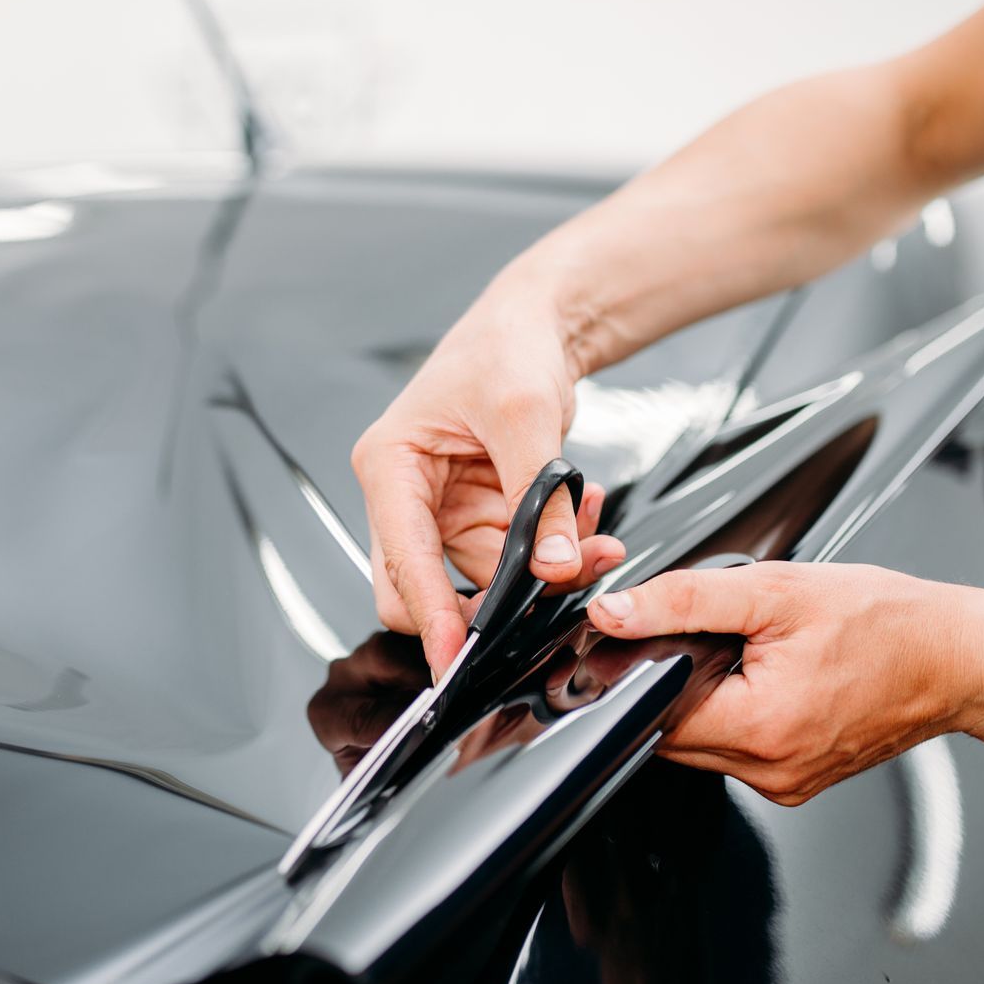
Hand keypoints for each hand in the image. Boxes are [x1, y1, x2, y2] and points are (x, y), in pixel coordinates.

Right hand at [352, 281, 624, 675]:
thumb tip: (553, 567)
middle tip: (551, 601)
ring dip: (543, 571)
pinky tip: (584, 512)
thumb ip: (539, 496)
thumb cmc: (506, 347)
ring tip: (593, 534)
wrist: (537, 325)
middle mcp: (407, 496)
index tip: (454, 658)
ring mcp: (445, 512)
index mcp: (390, 465)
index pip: (401, 560)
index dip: (429, 614)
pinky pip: (515, 560)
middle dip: (492, 602)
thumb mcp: (524, 413)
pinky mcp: (481, 516)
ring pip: (484, 580)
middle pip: (425, 588)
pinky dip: (555, 547)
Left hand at [586, 562, 983, 803]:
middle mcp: (770, 770)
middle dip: (676, 685)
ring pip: (700, 747)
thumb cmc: (887, 622)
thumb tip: (615, 613)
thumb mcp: (775, 590)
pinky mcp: (798, 783)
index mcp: (760, 728)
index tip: (649, 641)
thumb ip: (684, 600)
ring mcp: (786, 784)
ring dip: (705, 702)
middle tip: (715, 640)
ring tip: (748, 658)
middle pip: (671, 735)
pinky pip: (738, 754)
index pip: (651, 715)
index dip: (639, 674)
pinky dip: (736, 718)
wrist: (959, 657)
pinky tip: (767, 682)